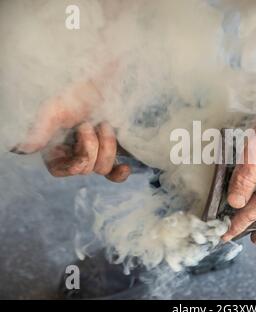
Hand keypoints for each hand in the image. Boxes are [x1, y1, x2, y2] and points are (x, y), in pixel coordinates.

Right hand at [11, 79, 130, 182]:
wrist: (103, 84)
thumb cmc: (76, 95)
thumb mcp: (55, 110)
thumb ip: (40, 129)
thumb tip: (21, 149)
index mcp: (55, 148)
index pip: (60, 170)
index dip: (73, 164)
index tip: (80, 151)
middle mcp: (74, 155)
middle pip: (86, 169)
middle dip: (91, 145)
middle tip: (88, 123)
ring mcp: (95, 156)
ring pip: (103, 168)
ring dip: (107, 145)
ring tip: (104, 125)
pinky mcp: (113, 153)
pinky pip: (115, 175)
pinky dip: (119, 174)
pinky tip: (125, 167)